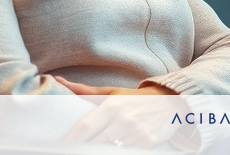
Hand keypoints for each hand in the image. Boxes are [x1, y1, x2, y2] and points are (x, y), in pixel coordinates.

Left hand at [56, 76, 183, 148]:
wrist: (170, 101)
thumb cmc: (135, 98)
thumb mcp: (112, 92)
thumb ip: (85, 91)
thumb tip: (59, 81)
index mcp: (113, 105)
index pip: (86, 127)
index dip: (71, 140)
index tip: (60, 147)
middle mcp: (124, 120)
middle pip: (95, 144)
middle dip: (81, 150)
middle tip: (72, 151)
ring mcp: (136, 134)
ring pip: (109, 151)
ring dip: (98, 152)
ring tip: (89, 150)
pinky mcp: (147, 144)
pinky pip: (125, 153)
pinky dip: (116, 153)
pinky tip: (109, 150)